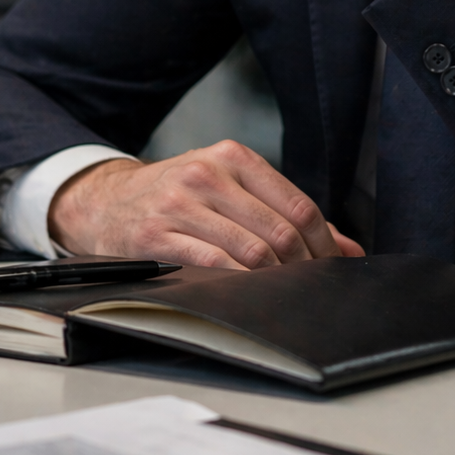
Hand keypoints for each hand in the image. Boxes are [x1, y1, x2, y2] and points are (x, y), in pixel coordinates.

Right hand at [46, 140, 364, 269]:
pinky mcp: (156, 236)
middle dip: (304, 269)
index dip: (325, 245)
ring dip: (275, 283)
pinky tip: (247, 297)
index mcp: (233, 157)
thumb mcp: (228, 187)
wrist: (105, 201)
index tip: (333, 268)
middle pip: (280, 233)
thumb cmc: (176, 197)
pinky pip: (212, 267)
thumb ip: (285, 212)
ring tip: (283, 297)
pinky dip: (239, 287)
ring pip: (251, 254)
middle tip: (311, 290)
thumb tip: (350, 250)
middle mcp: (208, 174)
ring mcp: (180, 204)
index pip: (299, 206)